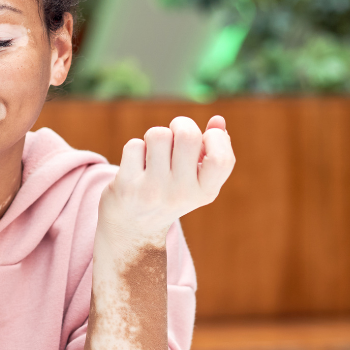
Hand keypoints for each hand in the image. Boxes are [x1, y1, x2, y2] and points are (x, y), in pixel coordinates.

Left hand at [98, 115, 234, 245]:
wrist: (132, 229)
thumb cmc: (169, 194)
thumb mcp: (196, 181)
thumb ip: (212, 150)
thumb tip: (218, 120)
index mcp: (205, 192)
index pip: (222, 159)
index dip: (215, 138)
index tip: (205, 139)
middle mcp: (181, 194)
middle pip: (187, 135)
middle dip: (180, 124)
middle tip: (174, 135)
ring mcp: (152, 191)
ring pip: (158, 135)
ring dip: (155, 136)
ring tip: (154, 152)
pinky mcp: (126, 187)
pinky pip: (134, 146)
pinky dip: (136, 149)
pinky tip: (136, 165)